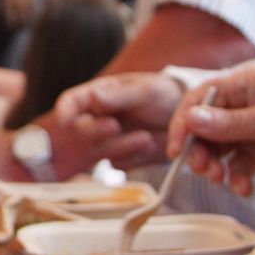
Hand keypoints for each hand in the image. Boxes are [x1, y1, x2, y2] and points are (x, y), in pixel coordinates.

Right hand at [54, 72, 185, 170]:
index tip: (65, 122)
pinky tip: (150, 145)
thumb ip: (120, 95)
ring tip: (146, 138)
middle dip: (96, 130)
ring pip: (99, 150)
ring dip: (122, 146)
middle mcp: (98, 118)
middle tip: (115, 126)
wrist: (189, 120)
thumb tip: (94, 98)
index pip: (71, 102)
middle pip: (81, 129)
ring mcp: (108, 140)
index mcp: (99, 95)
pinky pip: (119, 164)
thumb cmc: (164, 95)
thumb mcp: (146, 90)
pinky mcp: (122, 157)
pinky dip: (135, 157)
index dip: (64, 111)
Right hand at [168, 60, 254, 195]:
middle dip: (200, 150)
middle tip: (203, 170)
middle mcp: (244, 104)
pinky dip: (237, 177)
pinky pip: (238, 164)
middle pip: (205, 126)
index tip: (176, 149)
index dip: (183, 122)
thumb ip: (230, 123)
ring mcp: (252, 128)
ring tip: (221, 180)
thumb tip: (191, 119)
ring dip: (216, 166)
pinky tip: (244, 188)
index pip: (200, 98)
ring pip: (219, 148)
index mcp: (244, 84)